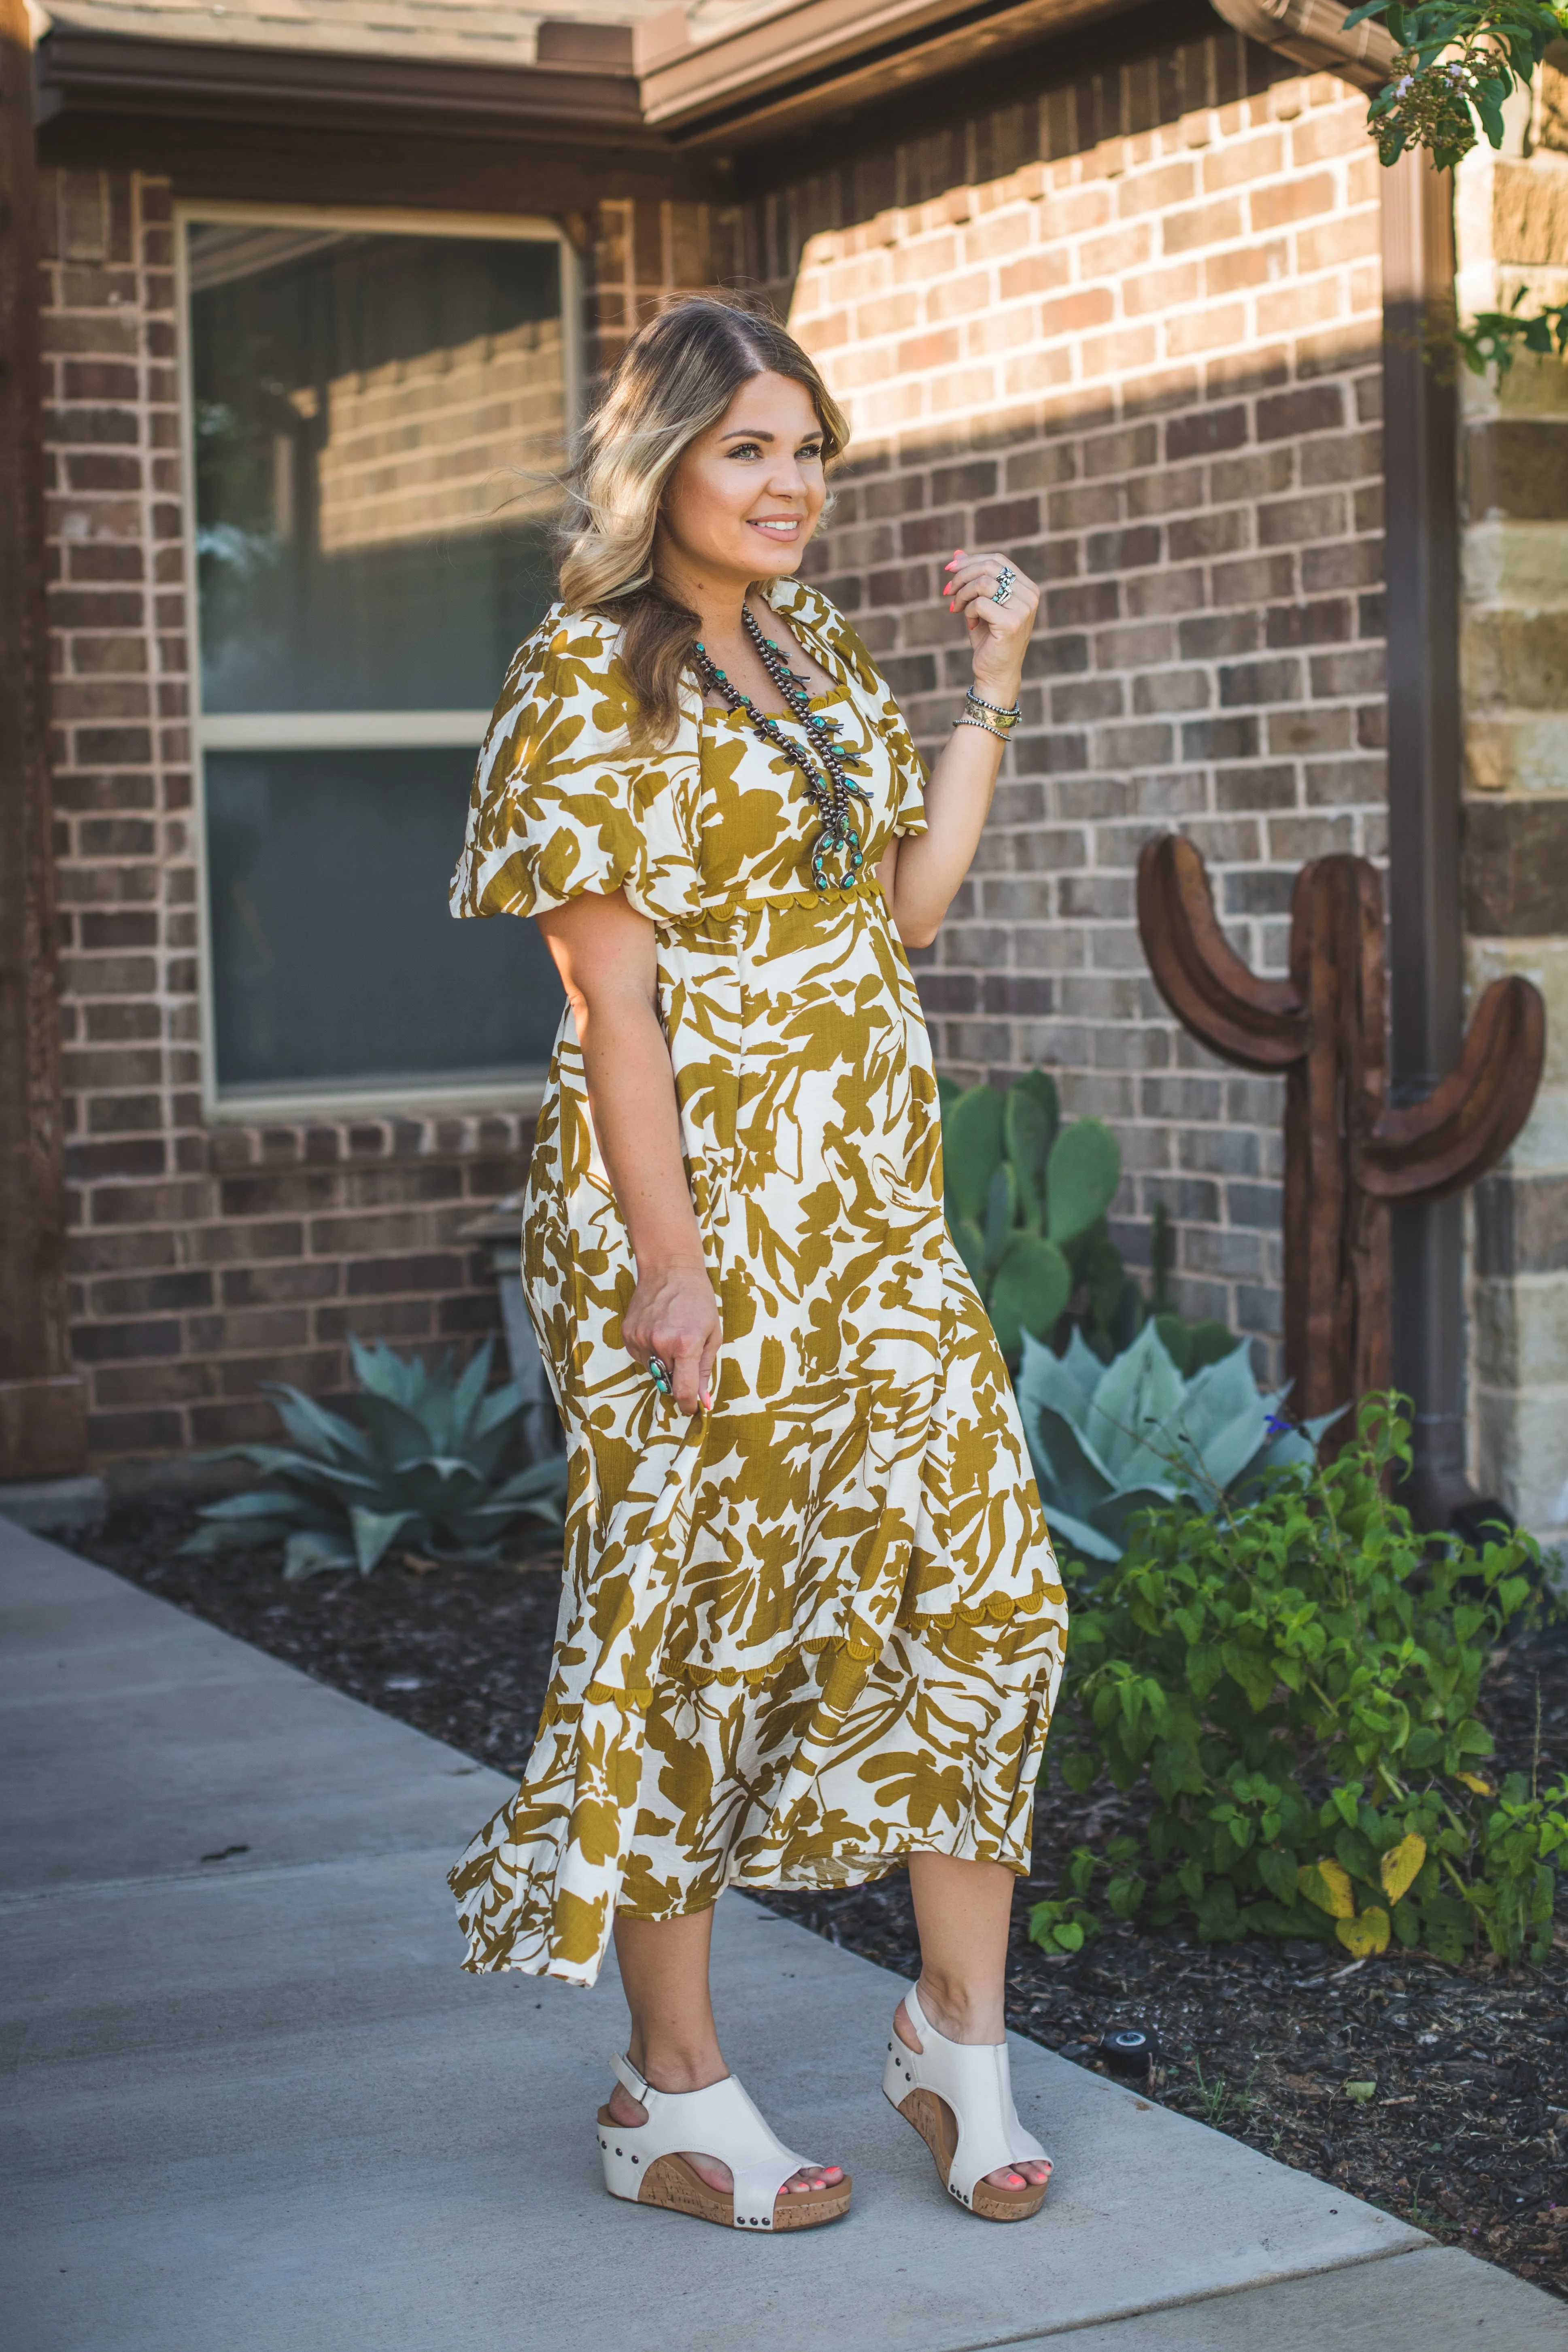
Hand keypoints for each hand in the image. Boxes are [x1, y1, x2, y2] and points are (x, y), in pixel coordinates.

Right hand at [623, 1263, 720, 1415]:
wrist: (670, 1269)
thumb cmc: (698, 1300)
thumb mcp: (712, 1334)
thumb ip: (705, 1370)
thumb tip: (703, 1402)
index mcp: (685, 1345)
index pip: (683, 1391)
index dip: (688, 1405)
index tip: (691, 1409)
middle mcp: (659, 1344)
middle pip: (668, 1381)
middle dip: (678, 1376)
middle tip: (686, 1353)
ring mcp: (640, 1339)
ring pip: (653, 1370)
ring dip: (664, 1362)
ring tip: (672, 1335)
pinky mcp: (627, 1334)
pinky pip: (641, 1357)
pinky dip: (650, 1351)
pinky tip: (658, 1330)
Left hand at [945, 548, 1038, 705]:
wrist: (995, 674)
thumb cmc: (988, 640)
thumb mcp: (979, 604)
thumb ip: (972, 579)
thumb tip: (956, 554)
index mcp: (1027, 588)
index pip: (998, 560)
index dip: (971, 560)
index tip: (949, 570)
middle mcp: (1030, 596)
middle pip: (990, 566)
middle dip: (962, 576)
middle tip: (947, 591)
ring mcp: (1024, 609)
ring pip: (983, 583)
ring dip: (963, 594)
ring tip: (957, 609)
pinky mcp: (1012, 623)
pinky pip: (980, 603)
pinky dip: (968, 612)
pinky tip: (971, 625)